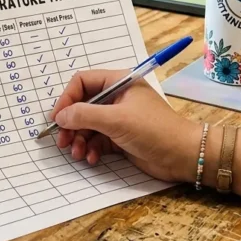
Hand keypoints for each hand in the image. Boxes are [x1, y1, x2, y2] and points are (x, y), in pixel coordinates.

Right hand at [48, 70, 199, 181]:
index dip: (67, 99)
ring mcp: (118, 118)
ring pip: (88, 125)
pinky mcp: (121, 137)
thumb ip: (85, 115)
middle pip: (82, 106)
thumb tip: (60, 116)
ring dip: (79, 139)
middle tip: (62, 141)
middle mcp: (117, 98)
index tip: (57, 118)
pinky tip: (92, 158)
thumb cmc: (154, 130)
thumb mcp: (116, 120)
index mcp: (119, 83)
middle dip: (71, 124)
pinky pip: (97, 140)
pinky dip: (91, 148)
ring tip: (78, 153)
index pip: (82, 82)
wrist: (183, 156)